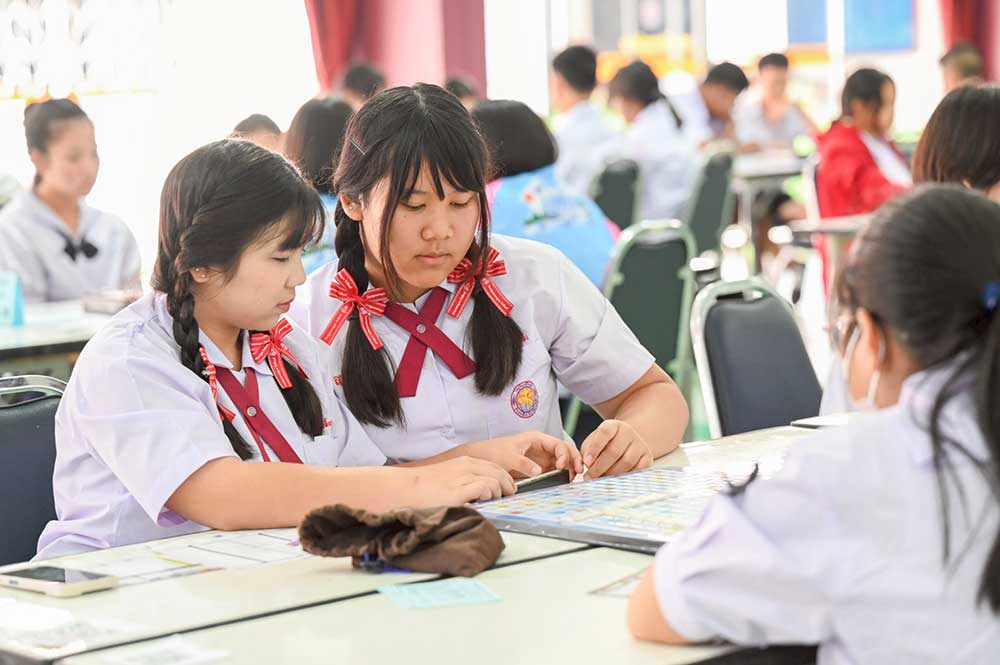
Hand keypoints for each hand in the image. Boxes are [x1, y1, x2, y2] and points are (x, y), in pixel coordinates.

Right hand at [408, 457, 515, 505]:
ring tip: (495, 501)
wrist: (402, 489)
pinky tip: (484, 502)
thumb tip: (476, 494)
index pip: (493, 466)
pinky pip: (485, 489)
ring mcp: (463, 477)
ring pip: (495, 481)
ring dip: (498, 492)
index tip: (508, 488)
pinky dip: (489, 496)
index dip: (504, 477)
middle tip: (510, 495)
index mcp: (463, 462)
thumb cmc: (420, 487)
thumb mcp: (445, 478)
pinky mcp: (459, 490)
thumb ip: (461, 482)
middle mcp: (466, 466)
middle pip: (499, 471)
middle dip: (508, 484)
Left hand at [464, 431, 583, 478]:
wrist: (484, 459)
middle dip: (574, 459)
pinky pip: (557, 470)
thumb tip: (538, 471)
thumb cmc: (494, 452)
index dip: (564, 454)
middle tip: (578, 472)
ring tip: (573, 478)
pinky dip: (564, 474)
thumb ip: (524, 463)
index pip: (558, 444)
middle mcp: (543, 447)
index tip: (562, 466)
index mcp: (537, 439)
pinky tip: (566, 481)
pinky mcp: (541, 468)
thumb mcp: (508, 457)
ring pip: (564, 460)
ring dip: (571, 468)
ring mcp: (543, 458)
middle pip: (566, 450)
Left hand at [580, 420, 652, 478]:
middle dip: (600, 467)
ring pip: (626, 462)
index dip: (595, 448)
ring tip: (600, 479)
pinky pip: (637, 471)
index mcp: (613, 425)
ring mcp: (640, 444)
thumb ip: (587, 452)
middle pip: (614, 451)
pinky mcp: (647, 457)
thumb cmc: (604, 445)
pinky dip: (624, 478)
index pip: (604, 433)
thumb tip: (584, 467)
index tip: (586, 462)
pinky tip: (615, 480)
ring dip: (611, 474)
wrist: (627, 443)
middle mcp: (628, 432)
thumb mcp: (593, 443)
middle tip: (590, 477)